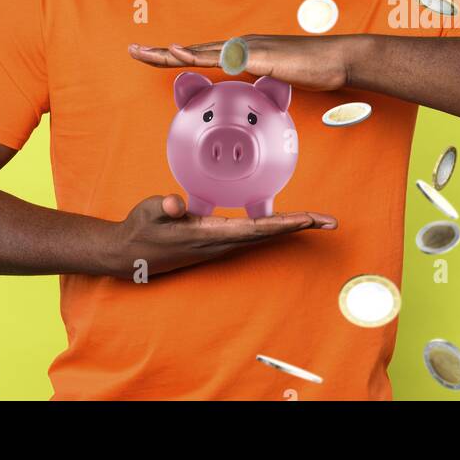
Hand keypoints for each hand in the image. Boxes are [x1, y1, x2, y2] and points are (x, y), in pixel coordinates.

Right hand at [106, 194, 337, 277]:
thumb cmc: (140, 228)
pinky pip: (254, 234)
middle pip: (268, 234)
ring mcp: (221, 245)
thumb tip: (174, 204)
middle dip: (300, 226)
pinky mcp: (218, 242)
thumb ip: (163, 207)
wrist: (129, 255)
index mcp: (209, 234)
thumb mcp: (148, 212)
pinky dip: (276, 227)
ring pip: (264, 235)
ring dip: (292, 227)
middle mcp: (221, 243)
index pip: (254, 228)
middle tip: (331, 221)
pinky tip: (289, 222)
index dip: (282, 224)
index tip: (307, 220)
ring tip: (320, 220)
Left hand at [128, 35, 362, 91]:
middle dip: (160, 52)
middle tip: (132, 50)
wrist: (337, 59)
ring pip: (199, 50)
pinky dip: (195, 55)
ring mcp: (247, 47)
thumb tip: (256, 93)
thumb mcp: (280, 80)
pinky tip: (177, 54)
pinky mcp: (256, 55)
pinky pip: (220, 57)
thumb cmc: (314, 70)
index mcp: (243, 52)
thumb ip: (263, 83)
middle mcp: (240, 45)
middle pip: (192, 49)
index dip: (175, 56)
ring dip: (169, 52)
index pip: (202, 54)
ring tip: (143, 52)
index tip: (152, 56)